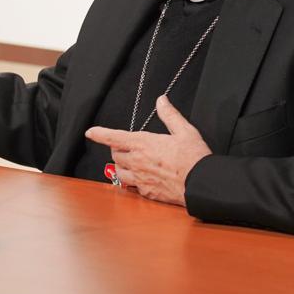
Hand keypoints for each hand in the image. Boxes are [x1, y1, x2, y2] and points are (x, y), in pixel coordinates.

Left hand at [84, 95, 211, 206]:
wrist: (202, 184)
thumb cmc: (195, 158)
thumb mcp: (185, 131)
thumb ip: (170, 115)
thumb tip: (162, 101)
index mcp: (143, 144)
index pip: (113, 137)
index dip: (99, 133)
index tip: (90, 132)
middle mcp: (138, 162)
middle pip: (115, 155)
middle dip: (118, 150)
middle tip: (127, 148)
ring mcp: (141, 179)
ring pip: (118, 172)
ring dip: (121, 167)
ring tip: (131, 164)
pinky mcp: (147, 193)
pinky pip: (131, 187)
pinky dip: (132, 182)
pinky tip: (141, 179)